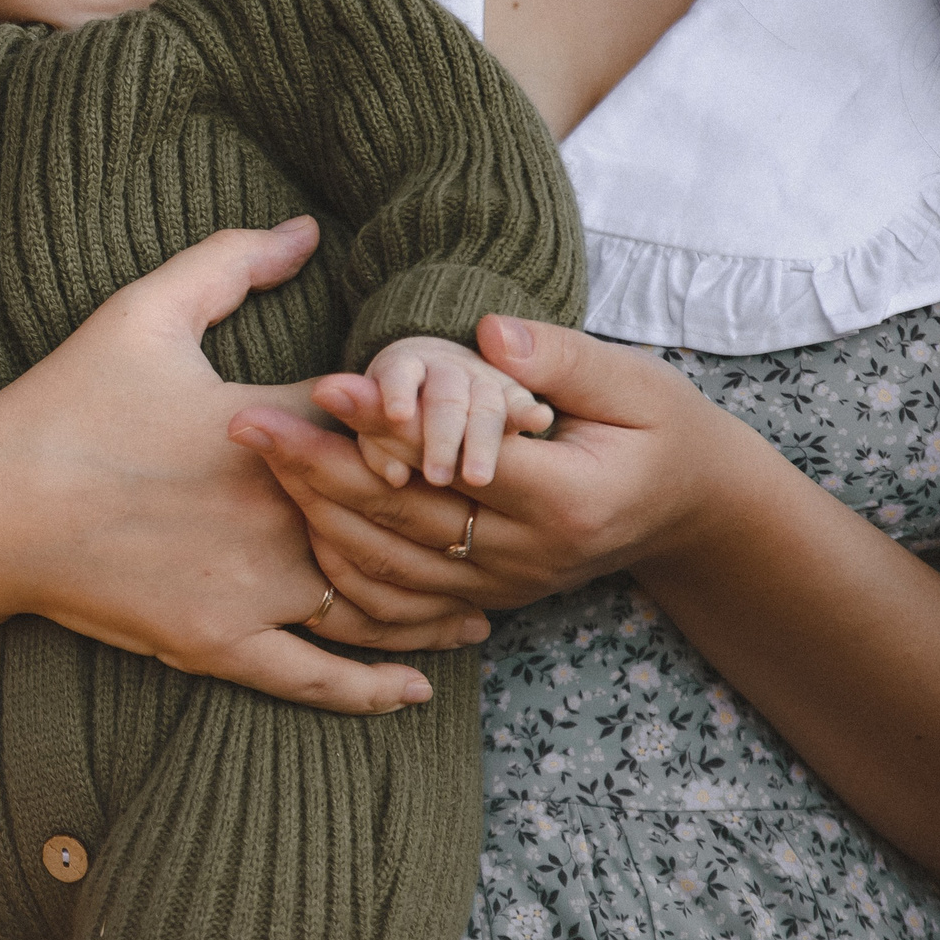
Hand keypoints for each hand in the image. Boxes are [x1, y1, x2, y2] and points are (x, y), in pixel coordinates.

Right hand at [0, 218, 484, 713]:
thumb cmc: (62, 402)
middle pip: (398, 522)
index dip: (452, 421)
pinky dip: (368, 687)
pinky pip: (310, 677)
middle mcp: (274, 513)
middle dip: (463, 518)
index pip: (389, 424)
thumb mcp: (141, 312)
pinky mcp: (213, 642)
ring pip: (372, 605)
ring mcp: (247, 587)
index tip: (510, 423)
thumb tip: (308, 228)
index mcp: (266, 427)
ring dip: (435, 606)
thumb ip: (230, 263)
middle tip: (520, 514)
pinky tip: (416, 686)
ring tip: (485, 598)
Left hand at [230, 314, 758, 616]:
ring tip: (261, 460)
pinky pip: (398, 605)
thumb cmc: (659, 427)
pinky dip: (341, 575)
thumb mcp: (634, 382)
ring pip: (388, 567)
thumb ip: (560, 358)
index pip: (457, 463)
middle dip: (320, 469)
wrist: (691, 510)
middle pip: (405, 518)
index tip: (325, 384)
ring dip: (317, 516)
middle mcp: (530, 557)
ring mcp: (503, 588)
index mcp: (569, 501)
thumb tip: (488, 333)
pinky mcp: (483, 601)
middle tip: (248, 424)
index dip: (387, 426)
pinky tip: (296, 529)